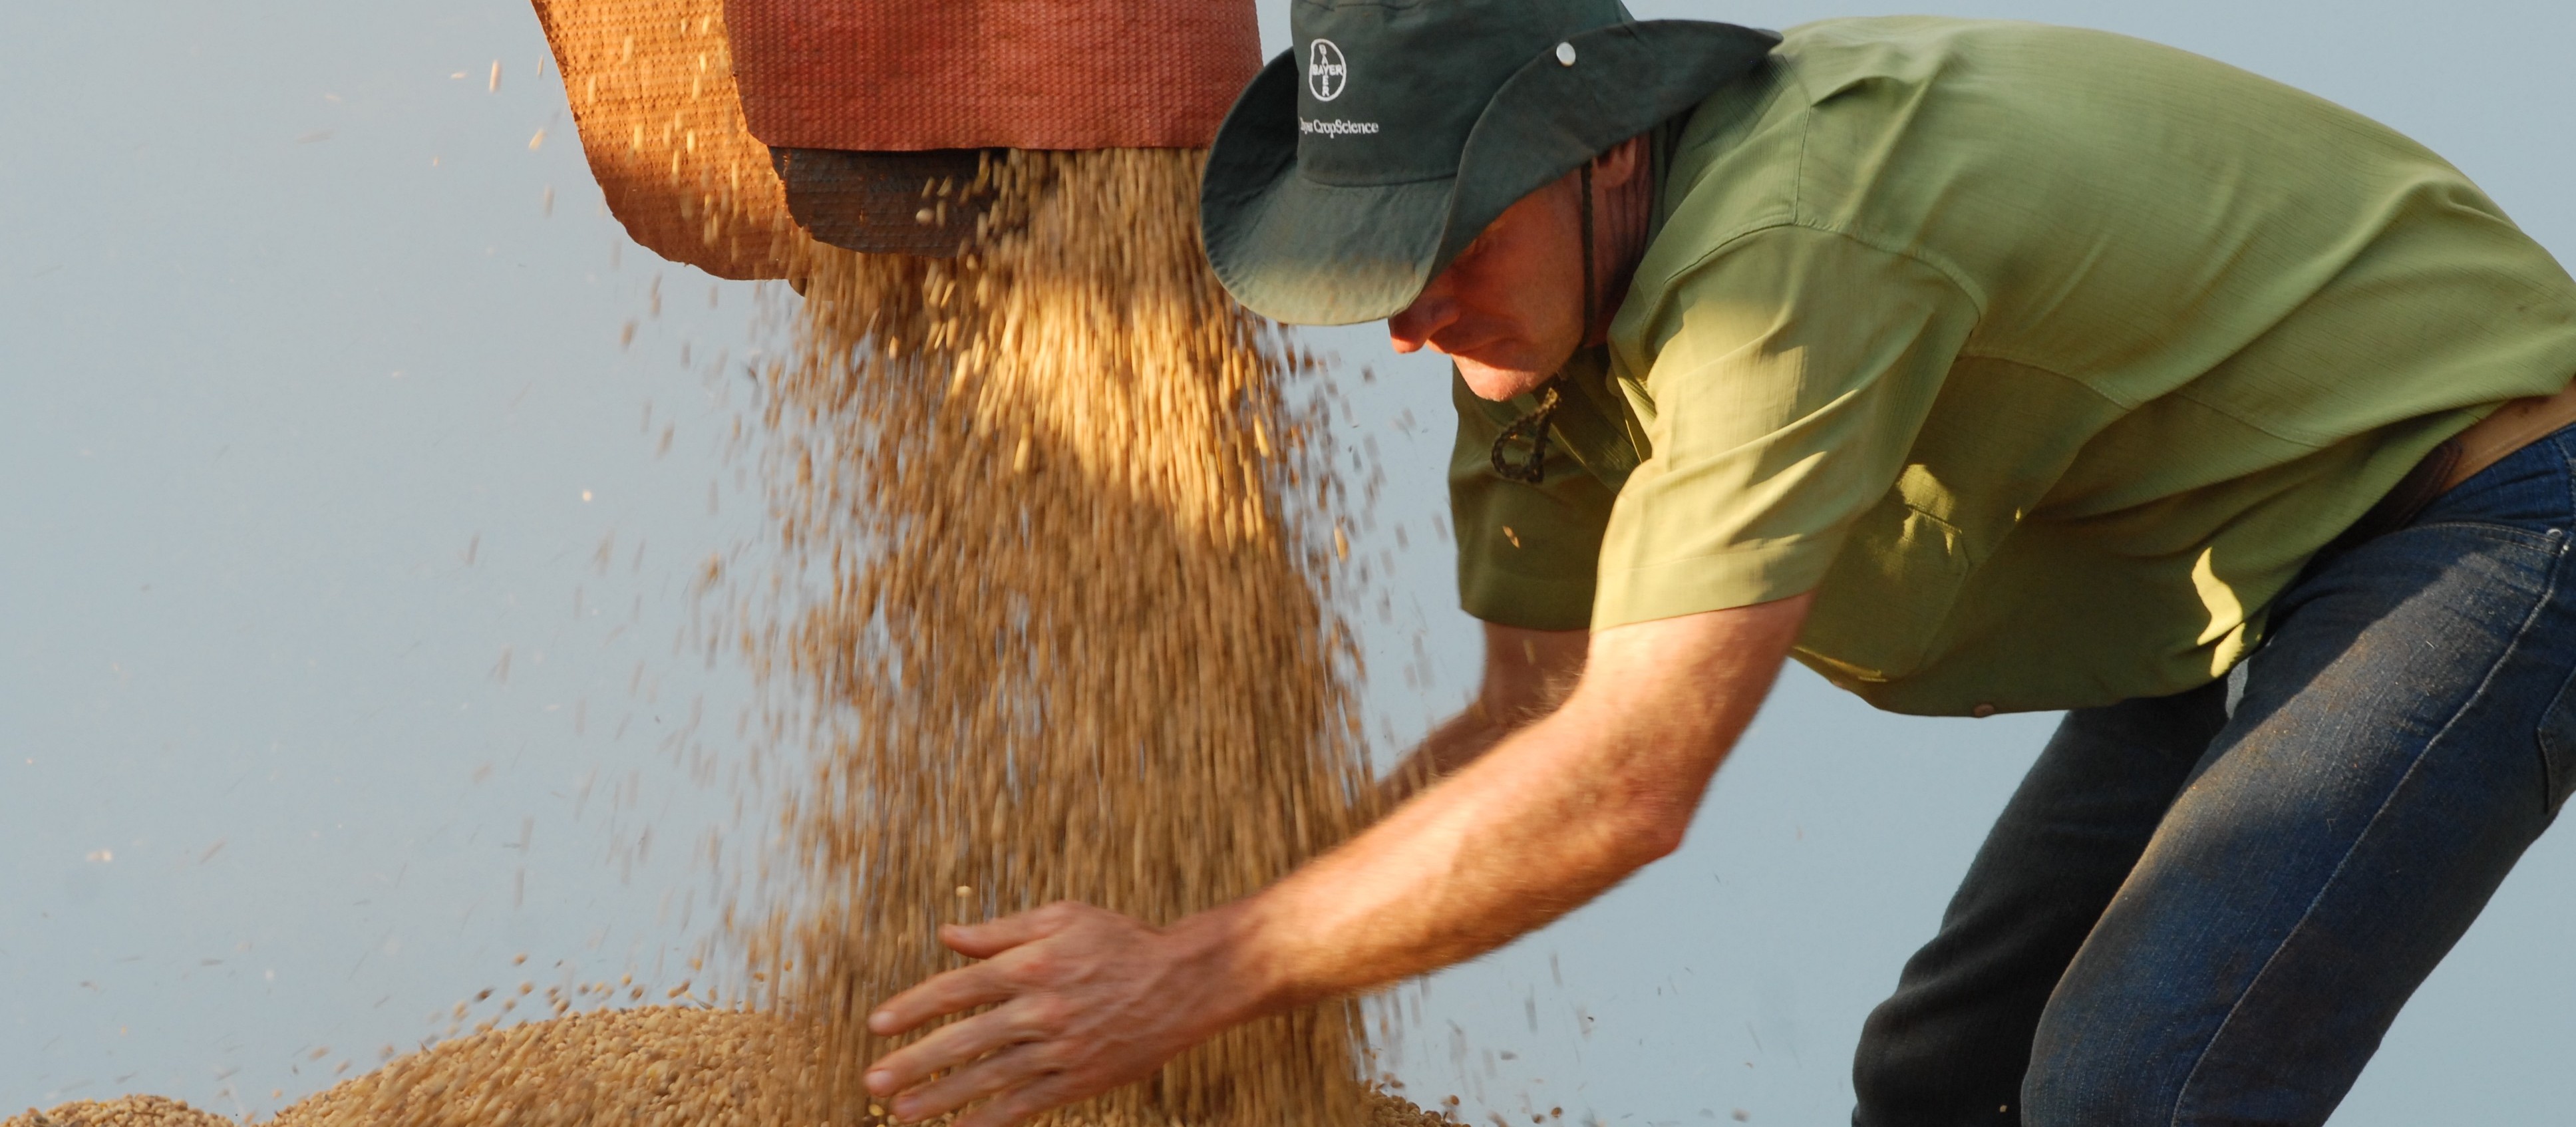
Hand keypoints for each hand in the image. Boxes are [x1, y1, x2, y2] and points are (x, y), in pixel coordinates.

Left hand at [863, 901, 1261, 1126]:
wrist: (1185, 983)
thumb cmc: (1122, 941)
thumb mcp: (1063, 917)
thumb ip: (1002, 932)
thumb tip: (947, 936)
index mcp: (1032, 964)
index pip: (957, 988)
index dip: (913, 1008)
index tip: (878, 1025)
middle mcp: (1040, 1009)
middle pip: (964, 1040)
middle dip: (914, 1064)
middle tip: (873, 1081)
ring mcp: (1060, 1049)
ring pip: (989, 1079)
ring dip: (941, 1098)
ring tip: (901, 1114)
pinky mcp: (1079, 1079)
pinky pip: (1025, 1104)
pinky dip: (989, 1120)